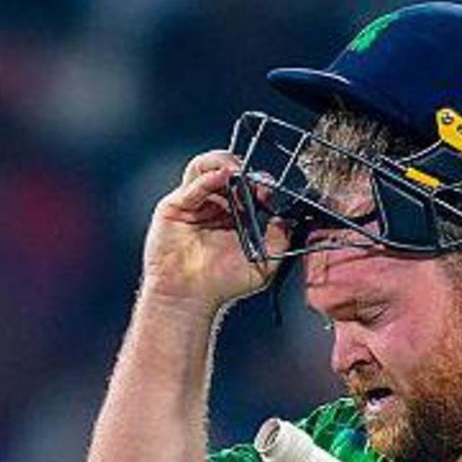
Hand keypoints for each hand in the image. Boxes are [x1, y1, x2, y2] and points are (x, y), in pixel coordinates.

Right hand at [141, 150, 289, 311]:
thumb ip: (280, 239)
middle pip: (226, 171)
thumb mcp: (264, 263)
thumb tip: (287, 218)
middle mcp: (212, 205)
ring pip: (205, 167)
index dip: (259, 184)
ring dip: (224, 164)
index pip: (246, 186)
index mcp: (232, 214)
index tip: (269, 192)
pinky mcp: (174, 206)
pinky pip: (192, 184)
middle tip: (255, 183)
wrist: (190, 297)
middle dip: (244, 173)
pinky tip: (222, 178)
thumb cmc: (221, 284)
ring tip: (237, 173)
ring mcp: (192, 204)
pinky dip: (208, 177)